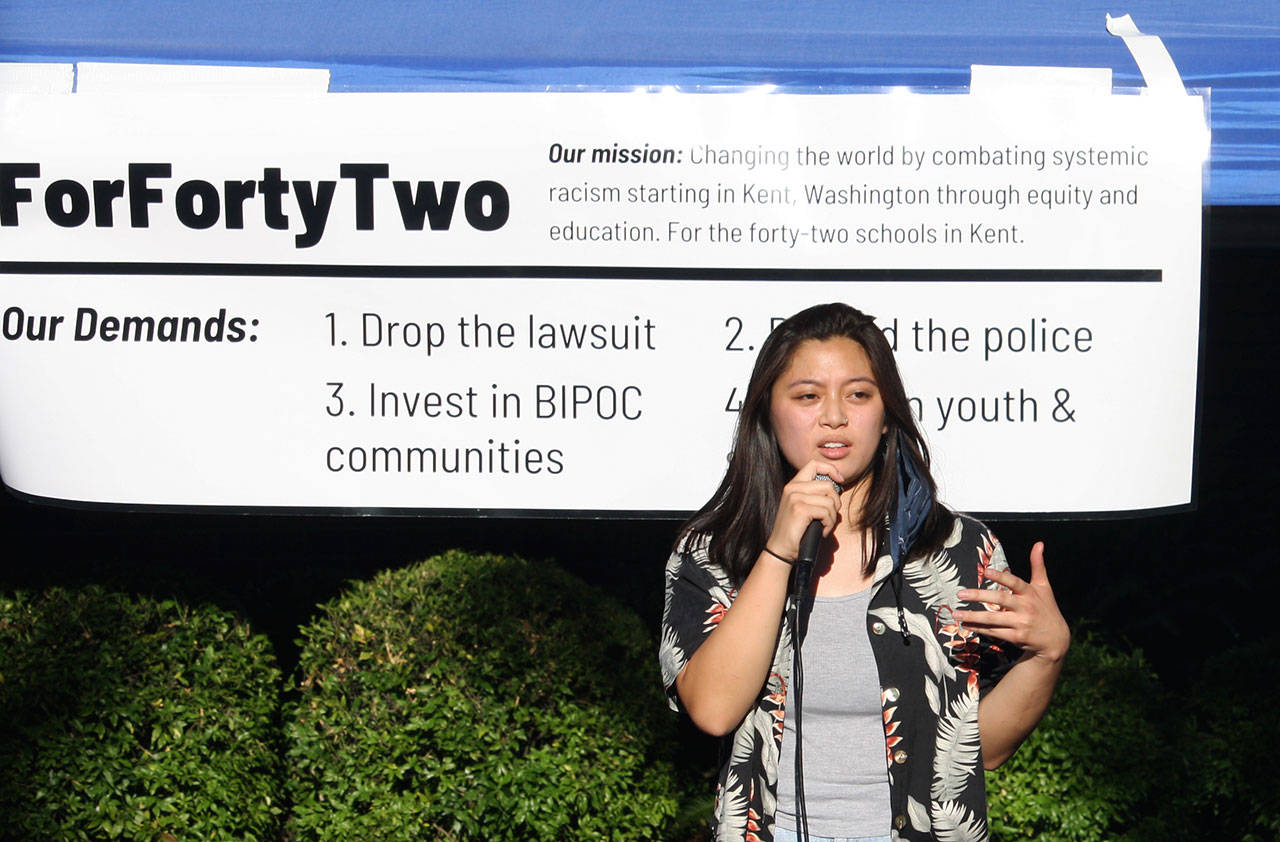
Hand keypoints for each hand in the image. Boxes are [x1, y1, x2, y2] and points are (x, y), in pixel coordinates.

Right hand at [764, 461, 845, 562]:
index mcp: (793, 485)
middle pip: (827, 485)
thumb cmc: (795, 530)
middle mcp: (792, 488)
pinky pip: (826, 512)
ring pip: (830, 501)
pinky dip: (829, 524)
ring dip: (832, 517)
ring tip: (824, 525)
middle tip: (830, 515)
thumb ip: (813, 494)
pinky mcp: (800, 509)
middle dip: (835, 502)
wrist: (780, 549)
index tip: (839, 480)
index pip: (814, 464)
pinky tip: (822, 530)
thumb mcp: (801, 506)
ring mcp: (795, 498)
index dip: (830, 469)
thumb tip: (837, 486)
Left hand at [954, 541, 1069, 663]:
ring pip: (993, 619)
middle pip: (1000, 600)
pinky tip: (966, 625)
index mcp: (1030, 593)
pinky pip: (995, 632)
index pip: (1014, 582)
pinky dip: (980, 629)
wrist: (1056, 639)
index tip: (985, 571)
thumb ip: (1038, 565)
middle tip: (960, 593)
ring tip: (956, 613)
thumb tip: (1039, 543)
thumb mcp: (1044, 586)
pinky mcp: (1017, 637)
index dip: (1000, 577)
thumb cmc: (1047, 608)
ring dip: (973, 616)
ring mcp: (1021, 623)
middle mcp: (1026, 607)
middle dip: (979, 596)